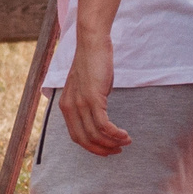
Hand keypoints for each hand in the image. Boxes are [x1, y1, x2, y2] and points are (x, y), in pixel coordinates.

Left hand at [59, 37, 130, 156]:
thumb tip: (101, 117)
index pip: (77, 137)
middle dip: (102, 149)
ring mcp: (80, 103)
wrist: (92, 43)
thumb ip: (90, 103)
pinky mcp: (93, 99)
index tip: (107, 149)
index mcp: (66, 106)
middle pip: (84, 140)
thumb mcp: (87, 87)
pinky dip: (115, 133)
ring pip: (95, 134)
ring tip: (126, 141)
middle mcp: (70, 107)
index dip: (92, 147)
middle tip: (117, 150)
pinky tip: (124, 134)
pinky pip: (104, 125)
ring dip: (112, 142)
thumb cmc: (93, 63)